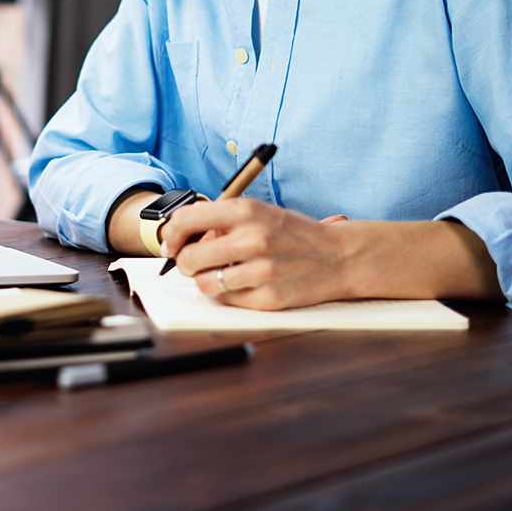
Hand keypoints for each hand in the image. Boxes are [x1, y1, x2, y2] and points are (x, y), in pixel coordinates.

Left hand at [160, 199, 352, 309]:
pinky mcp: (269, 298)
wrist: (339, 256)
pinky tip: (243, 284)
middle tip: (194, 263)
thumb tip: (182, 238)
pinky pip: (227, 300)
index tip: (172, 244)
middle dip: (185, 263)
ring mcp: (262, 271)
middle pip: (189, 258)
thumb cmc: (293, 234)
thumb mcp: (259, 213)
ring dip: (205, 280)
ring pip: (204, 283)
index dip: (171, 235)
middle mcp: (253, 239)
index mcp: (246, 211)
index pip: (186, 219)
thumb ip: (222, 222)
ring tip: (219, 274)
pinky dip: (228, 294)